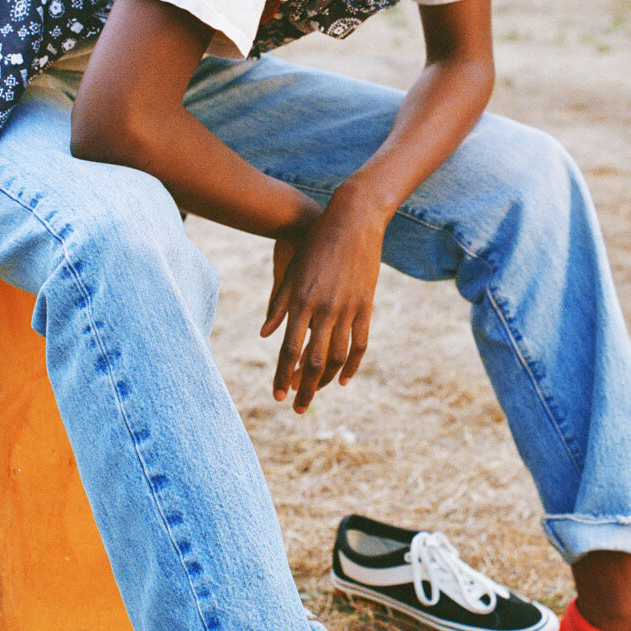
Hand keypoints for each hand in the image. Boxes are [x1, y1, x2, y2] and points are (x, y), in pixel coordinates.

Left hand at [262, 187, 386, 411]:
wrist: (351, 221)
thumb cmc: (314, 244)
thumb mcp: (291, 272)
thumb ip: (278, 305)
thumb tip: (264, 335)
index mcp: (301, 302)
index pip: (289, 350)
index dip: (283, 376)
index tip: (277, 395)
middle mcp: (324, 309)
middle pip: (313, 360)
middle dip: (304, 388)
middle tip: (297, 408)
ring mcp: (347, 309)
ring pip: (337, 356)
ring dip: (324, 380)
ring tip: (315, 393)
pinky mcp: (366, 306)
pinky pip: (360, 343)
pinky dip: (352, 365)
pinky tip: (342, 379)